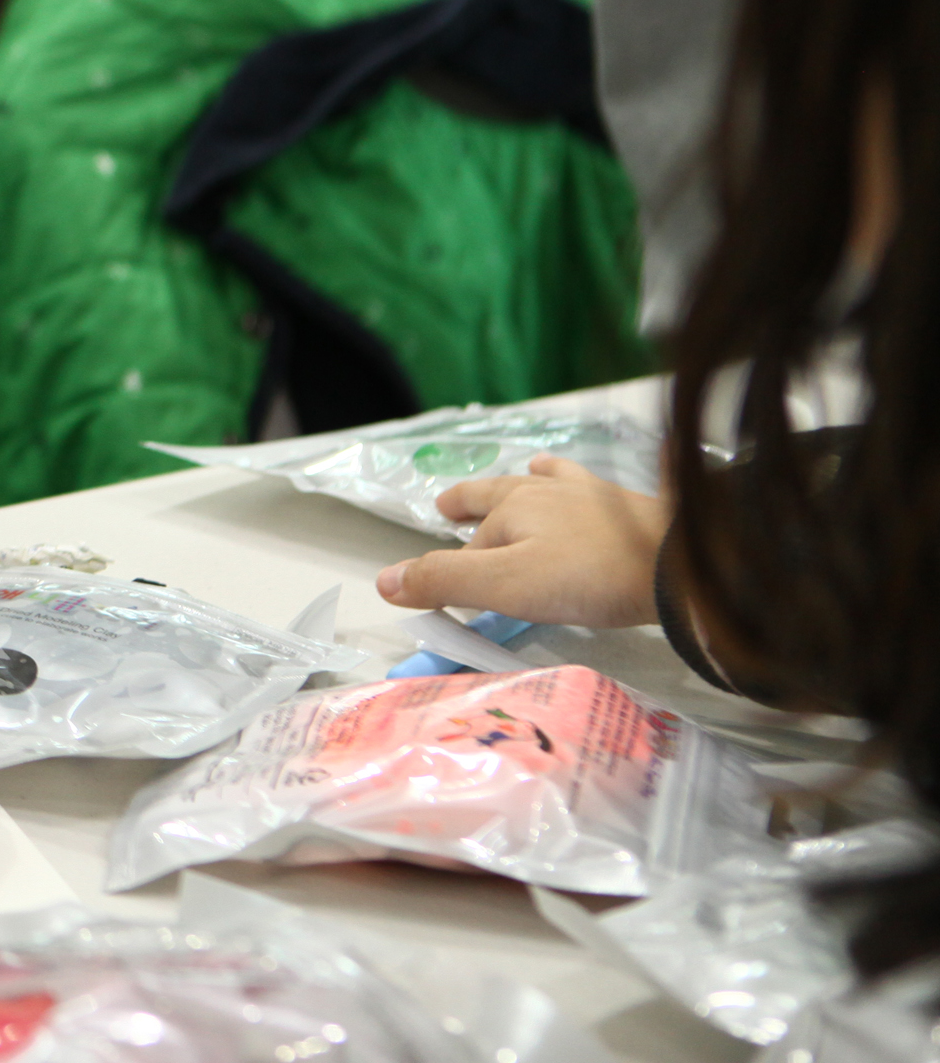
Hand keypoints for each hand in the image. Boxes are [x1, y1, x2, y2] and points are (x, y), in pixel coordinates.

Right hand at [373, 457, 667, 626]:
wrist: (681, 565)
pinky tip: (598, 488)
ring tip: (526, 476)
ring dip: (529, 483)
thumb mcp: (505, 585)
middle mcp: (548, 492)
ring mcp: (593, 496)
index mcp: (513, 507)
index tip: (440, 586)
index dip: (453, 569)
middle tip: (448, 504)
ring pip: (549, 483)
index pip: (468, 545)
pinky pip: (597, 489)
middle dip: (472, 500)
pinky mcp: (633, 508)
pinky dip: (585, 486)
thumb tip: (382, 581)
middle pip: (499, 494)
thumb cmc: (588, 574)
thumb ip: (444, 581)